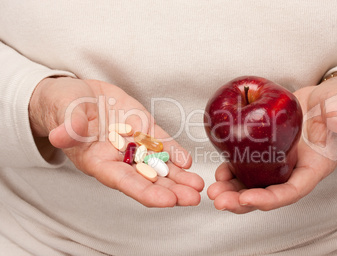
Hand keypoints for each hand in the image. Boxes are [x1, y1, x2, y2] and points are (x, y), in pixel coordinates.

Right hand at [29, 77, 203, 206]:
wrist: (79, 94)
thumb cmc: (65, 106)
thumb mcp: (63, 111)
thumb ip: (68, 125)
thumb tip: (61, 136)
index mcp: (98, 160)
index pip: (123, 181)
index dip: (145, 192)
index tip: (167, 201)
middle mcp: (119, 158)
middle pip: (147, 179)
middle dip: (171, 190)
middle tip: (192, 198)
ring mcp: (135, 144)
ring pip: (159, 165)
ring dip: (179, 177)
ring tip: (198, 186)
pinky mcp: (144, 130)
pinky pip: (162, 144)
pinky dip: (174, 153)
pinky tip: (187, 162)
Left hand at [207, 75, 336, 212]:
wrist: (322, 101)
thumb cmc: (334, 105)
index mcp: (313, 167)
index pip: (291, 190)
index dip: (270, 198)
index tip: (247, 198)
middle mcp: (293, 170)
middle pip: (266, 193)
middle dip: (242, 201)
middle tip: (219, 200)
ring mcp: (277, 163)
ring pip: (252, 184)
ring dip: (232, 191)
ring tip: (213, 191)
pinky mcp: (264, 153)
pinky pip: (246, 168)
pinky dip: (231, 172)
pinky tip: (219, 171)